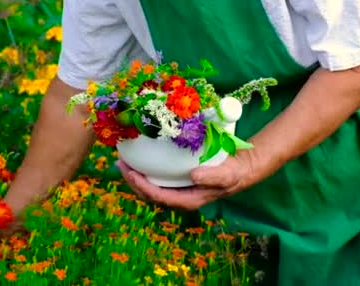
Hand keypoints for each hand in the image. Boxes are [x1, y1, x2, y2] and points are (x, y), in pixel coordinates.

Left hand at [116, 152, 258, 210]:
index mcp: (187, 200)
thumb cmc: (232, 173)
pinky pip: (155, 178)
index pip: (158, 197)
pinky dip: (144, 170)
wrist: (240, 169)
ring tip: (122, 162)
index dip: (142, 186)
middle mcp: (178, 197)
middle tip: (120, 164)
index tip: (131, 173)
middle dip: (132, 181)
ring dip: (134, 176)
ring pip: (149, 186)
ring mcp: (176, 189)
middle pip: (149, 193)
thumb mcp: (225, 175)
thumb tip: (193, 175)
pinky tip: (137, 159)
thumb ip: (212, 177)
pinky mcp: (176, 180)